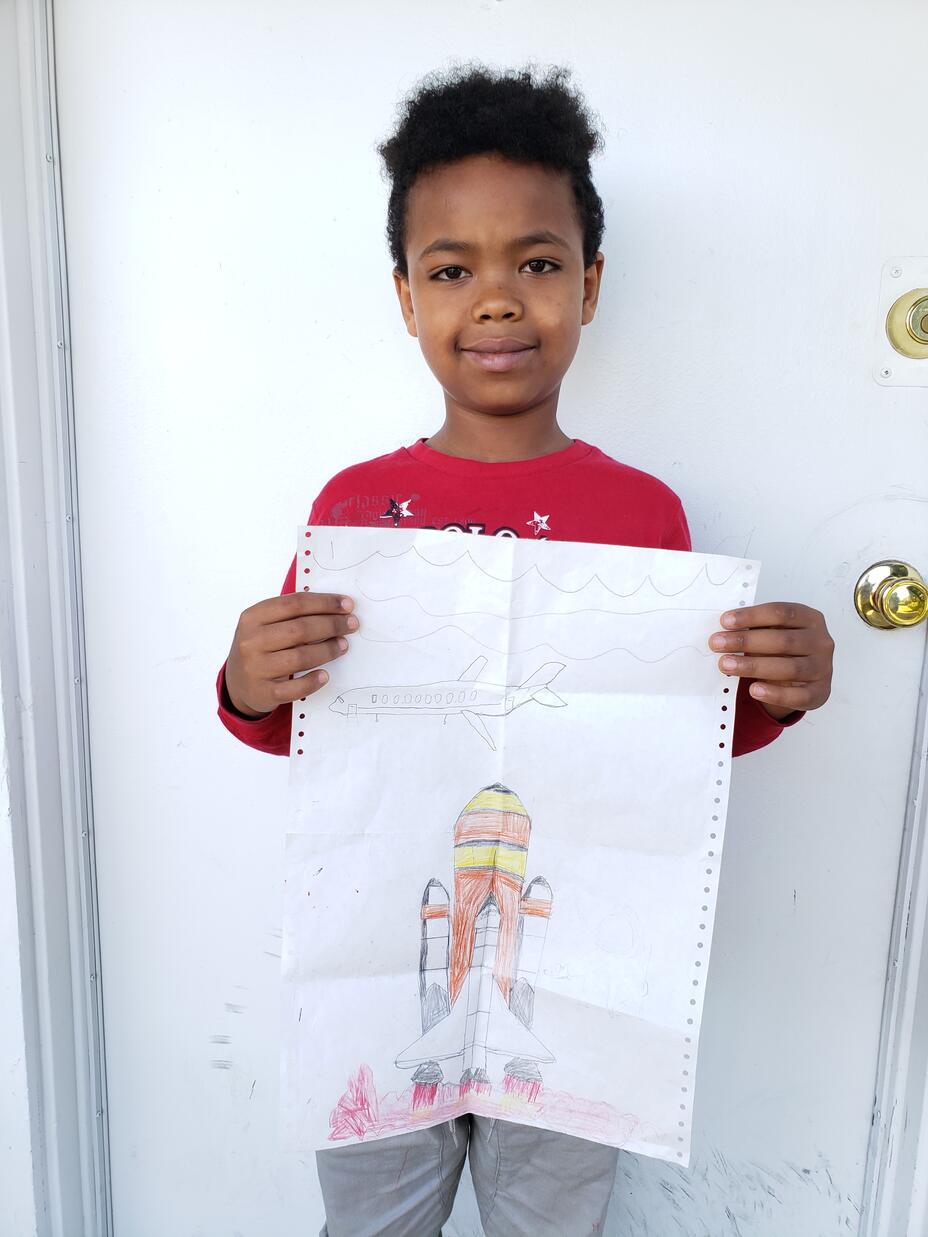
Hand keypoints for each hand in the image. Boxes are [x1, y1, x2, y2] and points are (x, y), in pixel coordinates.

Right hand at [225, 593, 357, 716]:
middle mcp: (251, 641)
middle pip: (300, 629)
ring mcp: (255, 668)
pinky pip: (294, 688)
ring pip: (300, 657)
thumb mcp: (265, 625)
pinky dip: (312, 681)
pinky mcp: (264, 692)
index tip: (347, 604)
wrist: (238, 683)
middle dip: (331, 625)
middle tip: (351, 624)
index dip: (324, 603)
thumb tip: (335, 607)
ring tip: (344, 645)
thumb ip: (291, 614)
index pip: (294, 604)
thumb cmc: (261, 647)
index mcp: (252, 617)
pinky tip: (325, 675)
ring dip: (328, 650)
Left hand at [708, 602, 833, 719]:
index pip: (781, 613)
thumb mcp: (774, 631)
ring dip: (753, 666)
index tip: (725, 621)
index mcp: (810, 619)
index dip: (751, 616)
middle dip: (746, 641)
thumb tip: (724, 630)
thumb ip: (756, 628)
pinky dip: (775, 693)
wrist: (805, 677)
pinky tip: (754, 690)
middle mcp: (821, 642)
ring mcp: (823, 668)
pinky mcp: (819, 692)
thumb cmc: (784, 649)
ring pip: (789, 668)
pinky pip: (798, 695)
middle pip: (782, 640)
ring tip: (725, 665)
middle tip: (717, 643)